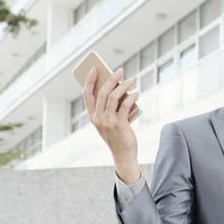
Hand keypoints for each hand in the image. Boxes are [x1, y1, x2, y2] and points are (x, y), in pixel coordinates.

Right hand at [82, 66, 139, 182]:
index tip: (95, 69)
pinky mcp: (120, 125)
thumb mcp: (110, 122)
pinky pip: (125, 105)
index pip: (87, 95)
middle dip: (110, 79)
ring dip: (123, 86)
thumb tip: (120, 88)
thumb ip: (111, 107)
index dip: (89, 80)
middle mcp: (98, 118)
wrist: (123, 155)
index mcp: (93, 117)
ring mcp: (108, 122)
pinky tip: (136, 93)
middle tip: (120, 71)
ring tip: (131, 81)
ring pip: (113, 97)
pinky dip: (131, 97)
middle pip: (102, 93)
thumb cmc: (118, 136)